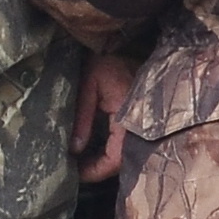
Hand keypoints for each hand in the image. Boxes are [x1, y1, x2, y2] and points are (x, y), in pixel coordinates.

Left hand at [73, 51, 139, 181]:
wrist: (127, 46)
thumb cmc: (111, 62)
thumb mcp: (91, 85)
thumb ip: (83, 118)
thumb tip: (75, 148)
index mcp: (131, 119)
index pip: (114, 160)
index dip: (94, 171)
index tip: (75, 173)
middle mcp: (141, 128)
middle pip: (121, 163)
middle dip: (98, 169)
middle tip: (75, 169)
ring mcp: (143, 126)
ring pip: (125, 156)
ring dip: (104, 160)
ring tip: (81, 161)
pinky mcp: (140, 122)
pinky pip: (127, 145)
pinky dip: (111, 150)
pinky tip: (94, 148)